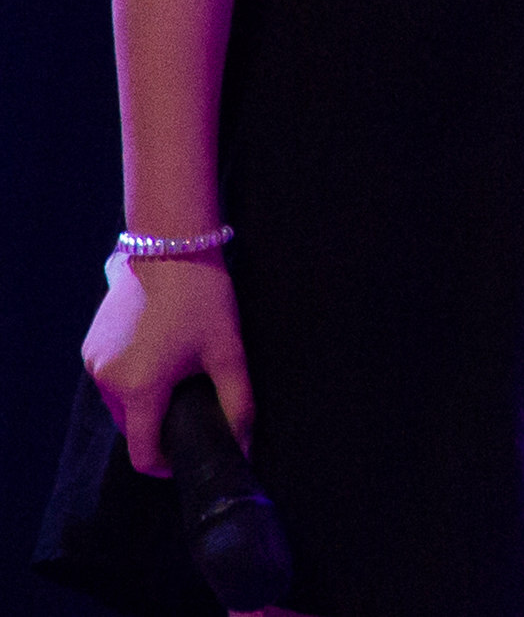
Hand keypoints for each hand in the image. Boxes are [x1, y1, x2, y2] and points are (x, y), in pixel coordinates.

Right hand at [83, 252, 250, 478]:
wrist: (170, 249)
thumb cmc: (204, 301)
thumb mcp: (229, 354)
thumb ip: (238, 406)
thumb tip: (245, 447)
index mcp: (140, 389)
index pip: (143, 453)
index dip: (167, 463)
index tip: (189, 455)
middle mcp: (107, 382)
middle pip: (132, 428)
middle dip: (159, 426)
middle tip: (192, 406)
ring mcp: (93, 364)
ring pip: (119, 405)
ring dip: (145, 402)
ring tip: (178, 378)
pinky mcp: (89, 347)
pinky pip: (110, 380)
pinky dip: (131, 381)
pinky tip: (158, 358)